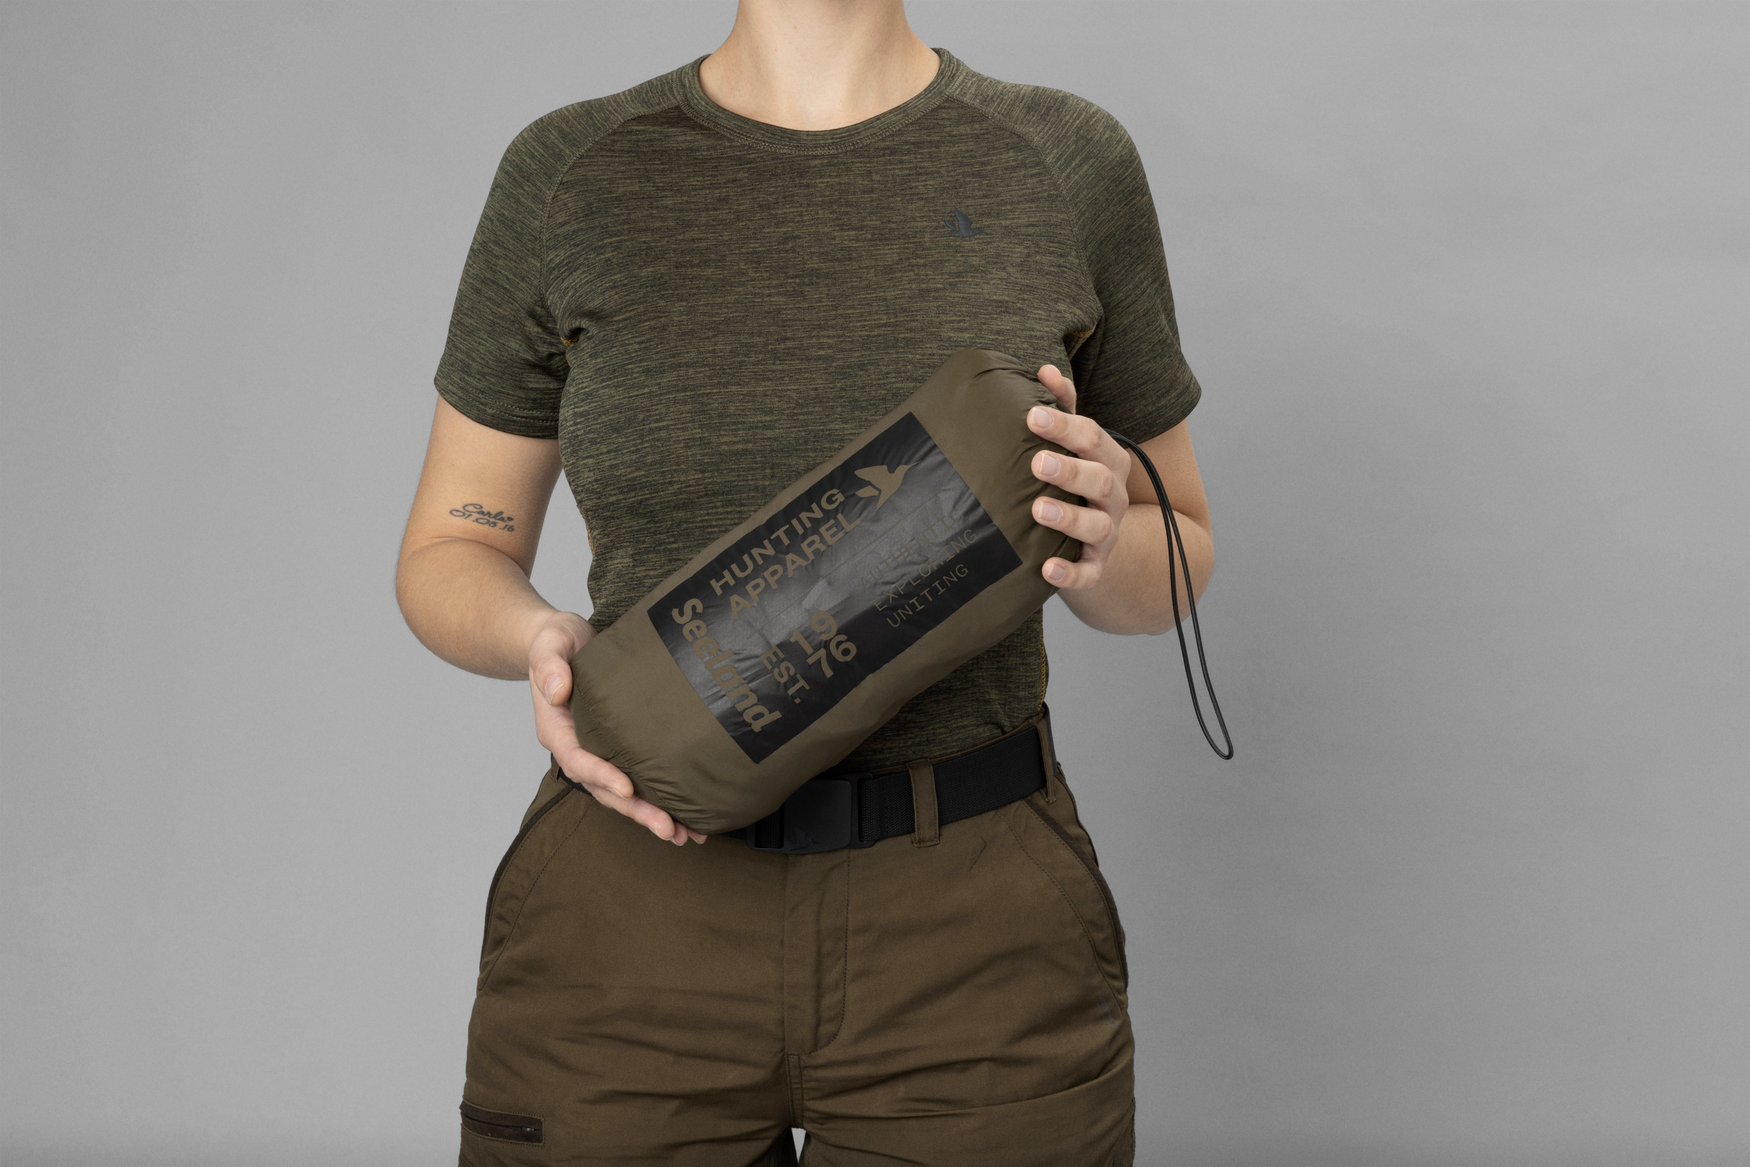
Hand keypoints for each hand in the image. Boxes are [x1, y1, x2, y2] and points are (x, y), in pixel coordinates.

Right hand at [527, 610, 707, 845]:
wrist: (564, 643)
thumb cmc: (556, 643)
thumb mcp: (549, 644)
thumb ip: (549, 665)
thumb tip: (557, 690)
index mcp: (557, 729)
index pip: (577, 759)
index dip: (600, 776)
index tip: (627, 787)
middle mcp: (577, 747)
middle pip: (604, 789)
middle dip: (635, 811)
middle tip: (667, 828)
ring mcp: (598, 751)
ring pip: (623, 792)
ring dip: (651, 815)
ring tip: (685, 835)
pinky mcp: (618, 747)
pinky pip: (638, 778)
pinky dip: (659, 799)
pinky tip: (687, 816)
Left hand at [1027, 364, 1131, 591]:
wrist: (1097, 544)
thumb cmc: (1077, 485)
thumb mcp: (1075, 446)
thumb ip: (1062, 408)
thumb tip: (1044, 369)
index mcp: (1107, 460)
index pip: (1092, 438)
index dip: (1065, 427)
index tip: (1032, 417)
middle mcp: (1113, 496)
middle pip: (1099, 479)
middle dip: (1070, 470)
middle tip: (1037, 461)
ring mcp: (1107, 533)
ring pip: (1096, 525)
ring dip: (1069, 517)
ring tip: (1037, 510)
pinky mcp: (1095, 568)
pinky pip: (1088, 574)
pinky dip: (1071, 574)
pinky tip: (1048, 570)